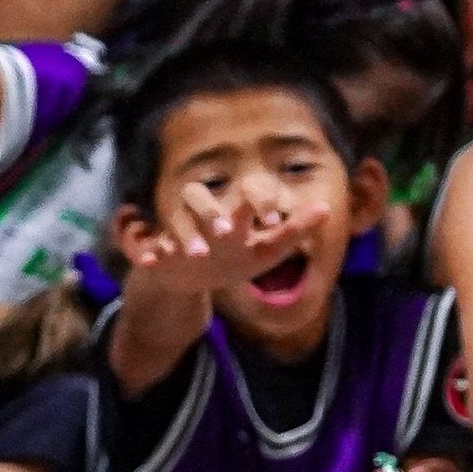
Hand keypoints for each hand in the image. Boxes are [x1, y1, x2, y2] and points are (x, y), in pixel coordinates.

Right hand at [123, 195, 328, 308]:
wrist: (194, 277)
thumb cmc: (237, 256)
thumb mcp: (268, 249)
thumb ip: (295, 230)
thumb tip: (326, 208)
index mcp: (233, 214)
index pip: (243, 194)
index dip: (258, 203)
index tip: (274, 223)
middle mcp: (203, 216)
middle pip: (198, 195)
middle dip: (212, 211)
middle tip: (228, 231)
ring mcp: (177, 231)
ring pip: (173, 218)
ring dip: (184, 234)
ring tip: (196, 254)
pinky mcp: (156, 250)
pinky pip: (146, 246)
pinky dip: (149, 253)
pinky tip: (154, 261)